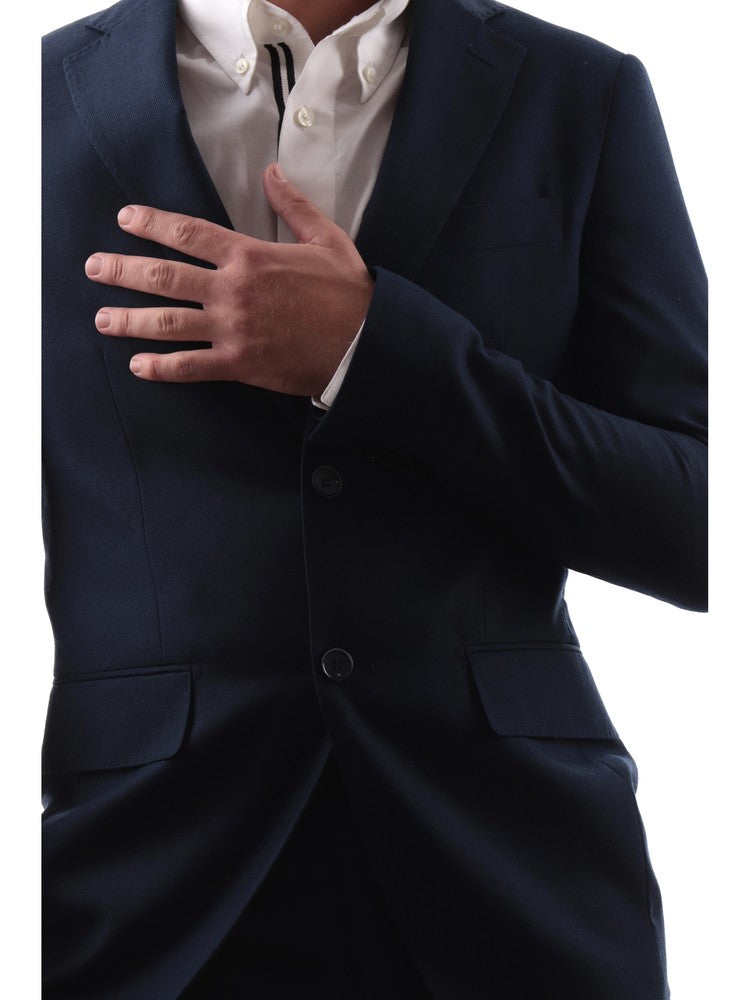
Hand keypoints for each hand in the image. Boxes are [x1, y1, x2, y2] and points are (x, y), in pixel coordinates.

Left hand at [84, 163, 373, 396]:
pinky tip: (138, 367)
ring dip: (130, 321)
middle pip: (164, 277)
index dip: (151, 224)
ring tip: (102, 318)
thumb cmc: (348, 293)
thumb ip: (292, 205)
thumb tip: (271, 172)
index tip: (124, 219)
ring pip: (169, 323)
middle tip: (93, 268)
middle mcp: (233, 290)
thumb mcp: (326, 238)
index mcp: (250, 256)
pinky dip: (162, 369)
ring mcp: (233, 329)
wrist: (366, 343)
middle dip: (123, 271)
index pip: (187, 234)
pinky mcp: (240, 364)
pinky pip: (191, 367)